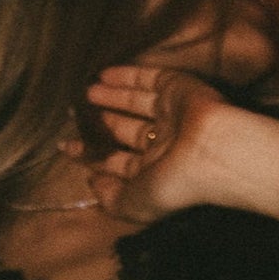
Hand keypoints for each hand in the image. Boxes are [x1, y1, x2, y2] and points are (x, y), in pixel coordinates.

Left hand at [80, 64, 274, 223]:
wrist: (212, 153)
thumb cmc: (174, 185)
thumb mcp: (134, 204)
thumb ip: (110, 197)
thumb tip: (91, 182)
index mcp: (154, 173)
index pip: (118, 163)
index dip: (92, 155)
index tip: (66, 147)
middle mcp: (162, 143)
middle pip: (124, 131)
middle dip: (99, 124)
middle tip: (73, 113)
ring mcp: (170, 114)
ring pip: (134, 103)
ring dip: (109, 98)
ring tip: (85, 92)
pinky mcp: (177, 88)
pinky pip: (148, 80)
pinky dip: (126, 77)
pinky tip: (103, 75)